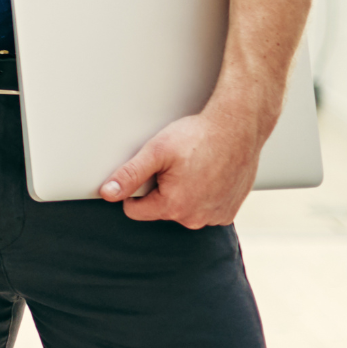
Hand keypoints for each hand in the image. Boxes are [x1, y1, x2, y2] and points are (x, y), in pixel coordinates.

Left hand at [98, 93, 269, 226]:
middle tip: (174, 166)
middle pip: (159, 210)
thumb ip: (130, 174)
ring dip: (182, 193)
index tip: (147, 172)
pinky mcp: (228, 212)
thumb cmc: (199, 137)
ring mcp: (215, 217)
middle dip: (160, 190)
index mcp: (174, 206)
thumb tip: (108, 193)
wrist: (238, 129)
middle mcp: (196, 219)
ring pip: (182, 210)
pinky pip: (204, 209)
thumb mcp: (156, 151)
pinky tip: (208, 175)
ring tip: (193, 168)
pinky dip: (203, 195)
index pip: (134, 210)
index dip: (134, 190)